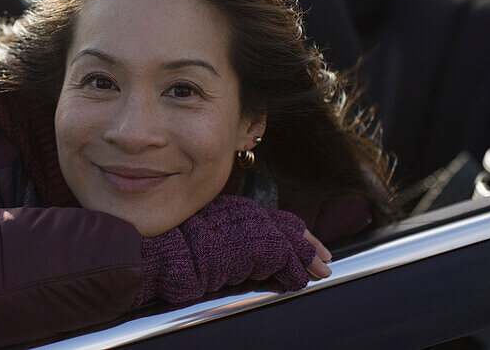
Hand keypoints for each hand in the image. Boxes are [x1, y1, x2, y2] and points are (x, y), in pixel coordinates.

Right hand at [137, 194, 332, 305]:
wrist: (165, 249)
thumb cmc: (171, 244)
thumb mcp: (198, 234)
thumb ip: (220, 236)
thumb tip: (234, 254)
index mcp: (230, 208)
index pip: (269, 216)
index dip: (289, 230)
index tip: (304, 238)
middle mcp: (243, 213)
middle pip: (285, 225)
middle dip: (306, 243)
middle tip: (324, 256)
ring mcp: (251, 228)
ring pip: (289, 242)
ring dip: (307, 259)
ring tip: (321, 272)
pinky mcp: (257, 245)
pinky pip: (284, 259)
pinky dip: (295, 271)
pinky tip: (300, 281)